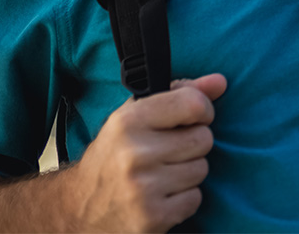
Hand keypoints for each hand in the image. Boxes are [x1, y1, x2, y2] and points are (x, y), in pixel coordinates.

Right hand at [0, 75, 227, 232]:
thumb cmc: (114, 155)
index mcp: (129, 121)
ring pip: (202, 169)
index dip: (203, 110)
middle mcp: (134, 153)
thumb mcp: (137, 116)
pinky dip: (184, 199)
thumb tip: (221, 81)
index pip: (193, 104)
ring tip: (162, 174)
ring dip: (188, 172)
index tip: (194, 118)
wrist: (77, 208)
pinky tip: (161, 196)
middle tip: (169, 152)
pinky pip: (195, 198)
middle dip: (193, 145)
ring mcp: (143, 188)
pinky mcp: (152, 218)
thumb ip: (181, 93)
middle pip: (204, 139)